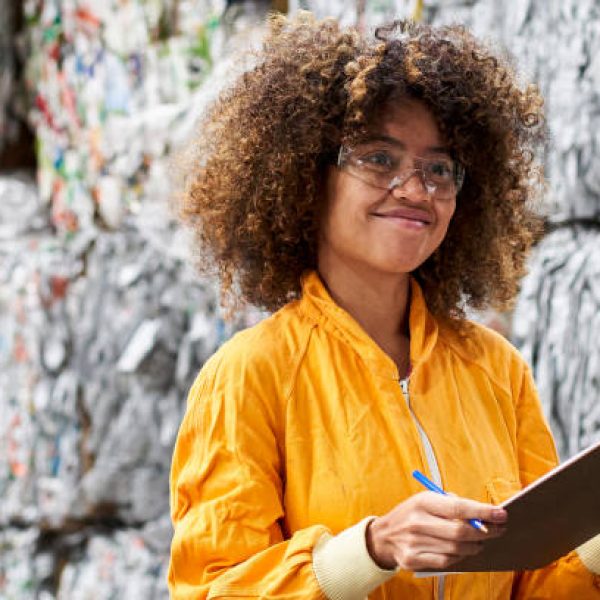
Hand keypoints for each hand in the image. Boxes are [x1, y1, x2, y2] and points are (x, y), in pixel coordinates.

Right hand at [365, 491, 506, 570]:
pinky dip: (459, 557)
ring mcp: (415, 543)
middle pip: (461, 533)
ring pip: (457, 550)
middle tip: (498, 530)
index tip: (501, 514)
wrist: (384, 536)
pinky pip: (446, 562)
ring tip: (481, 540)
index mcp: (422, 502)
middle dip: (485, 532)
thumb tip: (482, 515)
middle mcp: (417, 522)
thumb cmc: (412, 514)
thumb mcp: (426, 500)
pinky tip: (462, 551)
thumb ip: (452, 504)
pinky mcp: (414, 560)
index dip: (483, 511)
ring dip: (475, 546)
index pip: (458, 508)